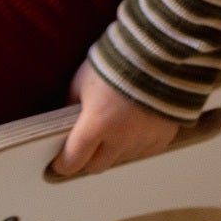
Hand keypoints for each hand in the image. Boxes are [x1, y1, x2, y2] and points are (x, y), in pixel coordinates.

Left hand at [52, 60, 180, 177]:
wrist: (159, 53)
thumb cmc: (116, 61)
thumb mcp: (82, 81)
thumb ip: (72, 107)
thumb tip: (66, 126)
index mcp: (97, 124)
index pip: (73, 160)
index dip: (62, 164)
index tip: (58, 163)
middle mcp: (121, 138)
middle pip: (96, 167)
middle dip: (86, 159)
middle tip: (83, 148)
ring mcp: (144, 140)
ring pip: (120, 159)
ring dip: (112, 150)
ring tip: (113, 127)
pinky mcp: (162, 138)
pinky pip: (142, 151)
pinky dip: (135, 144)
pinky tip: (133, 126)